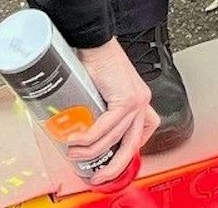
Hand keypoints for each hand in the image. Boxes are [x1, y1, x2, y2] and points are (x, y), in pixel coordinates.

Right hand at [70, 39, 157, 180]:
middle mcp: (142, 102)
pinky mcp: (125, 100)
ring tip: (74, 153)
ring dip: (91, 152)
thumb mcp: (102, 89)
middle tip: (98, 177)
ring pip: (114, 139)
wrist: (94, 40)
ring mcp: (137, 101)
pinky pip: (106, 128)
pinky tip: (77, 141)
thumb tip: (83, 130)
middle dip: (114, 167)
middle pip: (132, 145)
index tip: (113, 159)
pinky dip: (89, 139)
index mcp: (139, 99)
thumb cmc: (95, 58)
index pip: (142, 132)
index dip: (128, 150)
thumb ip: (100, 109)